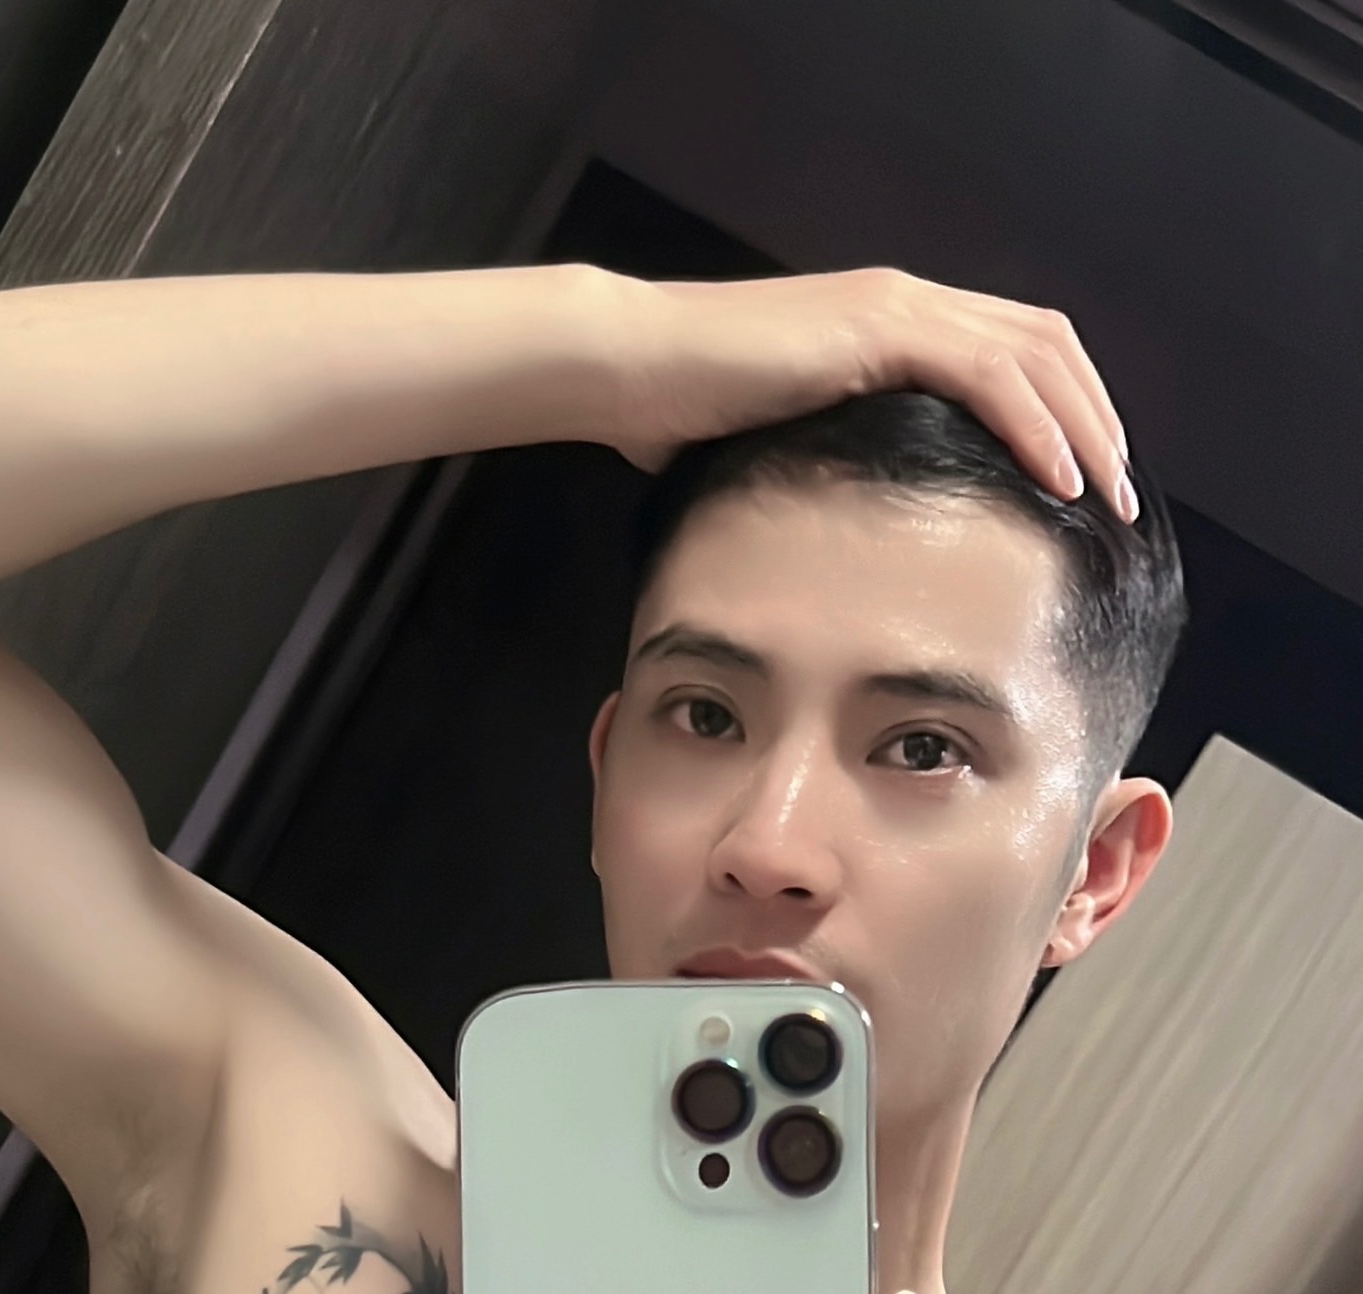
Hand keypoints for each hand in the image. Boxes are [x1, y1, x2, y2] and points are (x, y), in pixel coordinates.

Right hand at [605, 264, 1133, 518]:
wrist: (628, 368)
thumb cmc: (682, 414)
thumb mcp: (786, 445)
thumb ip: (839, 463)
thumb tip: (864, 532)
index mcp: (895, 324)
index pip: (1017, 355)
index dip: (1068, 414)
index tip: (1090, 487)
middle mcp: (910, 303)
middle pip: (1048, 347)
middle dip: (1098, 422)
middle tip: (1124, 501)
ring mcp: (897, 307)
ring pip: (1035, 353)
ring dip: (1086, 426)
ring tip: (1110, 496)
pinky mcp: (879, 326)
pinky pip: (990, 373)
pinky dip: (1036, 426)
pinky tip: (1060, 478)